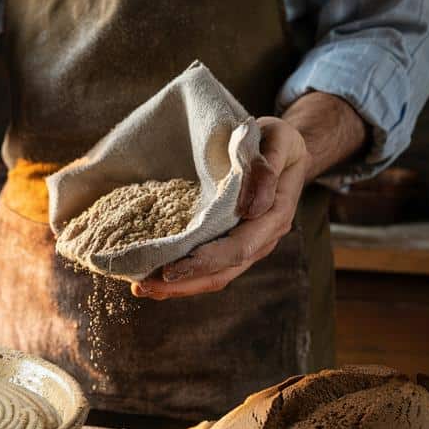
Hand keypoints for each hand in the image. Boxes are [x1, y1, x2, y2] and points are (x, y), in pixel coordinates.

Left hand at [132, 117, 309, 299]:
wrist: (286, 151)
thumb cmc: (278, 141)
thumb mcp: (277, 140)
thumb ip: (266, 167)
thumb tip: (253, 206)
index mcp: (275, 215)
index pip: (239, 248)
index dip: (205, 261)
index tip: (172, 269)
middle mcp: (264, 238)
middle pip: (223, 272)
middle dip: (183, 283)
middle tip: (143, 286)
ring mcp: (250, 245)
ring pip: (216, 276)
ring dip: (179, 286)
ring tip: (142, 288)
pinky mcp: (234, 243)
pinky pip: (211, 267)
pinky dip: (185, 276)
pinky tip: (155, 278)